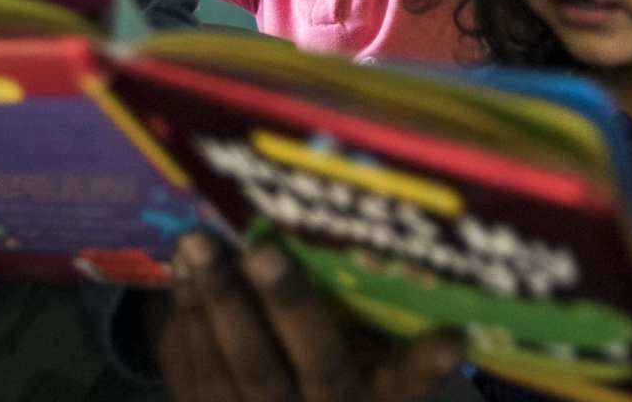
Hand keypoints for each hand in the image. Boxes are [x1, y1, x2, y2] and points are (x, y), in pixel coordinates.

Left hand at [154, 233, 462, 401]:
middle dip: (287, 306)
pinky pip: (195, 378)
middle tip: (264, 251)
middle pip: (312, 365)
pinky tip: (182, 274)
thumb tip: (415, 262)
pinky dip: (186, 323)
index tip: (449, 337)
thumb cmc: (335, 378)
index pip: (404, 384)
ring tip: (198, 244)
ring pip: (242, 371)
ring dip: (217, 305)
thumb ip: (384, 331)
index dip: (424, 365)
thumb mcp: (369, 364)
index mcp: (373, 399)